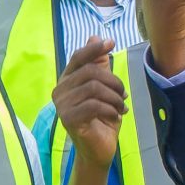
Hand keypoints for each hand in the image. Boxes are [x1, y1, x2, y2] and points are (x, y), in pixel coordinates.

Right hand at [52, 39, 129, 167]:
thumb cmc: (101, 118)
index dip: (94, 48)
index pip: (78, 57)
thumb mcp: (104, 88)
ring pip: (94, 88)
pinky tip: (116, 116)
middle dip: (114, 82)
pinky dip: (110, 109)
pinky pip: (93, 105)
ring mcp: (62, 105)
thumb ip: (99, 64)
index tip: (112, 42)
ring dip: (114, 97)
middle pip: (90, 72)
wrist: (98, 149)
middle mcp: (60, 90)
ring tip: (121, 107)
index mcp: (67, 80)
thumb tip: (96, 35)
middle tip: (124, 95)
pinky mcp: (68, 119)